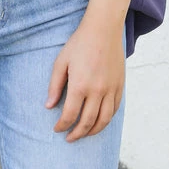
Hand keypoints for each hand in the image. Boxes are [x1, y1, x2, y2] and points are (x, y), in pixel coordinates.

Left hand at [45, 12, 125, 141]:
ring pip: (104, 120)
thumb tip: (49, 106)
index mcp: (80, 85)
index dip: (62, 126)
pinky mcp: (120, 86)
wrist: (103, 30)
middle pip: (88, 122)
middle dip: (77, 133)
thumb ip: (55, 86)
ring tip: (84, 134)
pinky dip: (106, 119)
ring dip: (93, 131)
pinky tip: (99, 122)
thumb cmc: (79, 44)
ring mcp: (111, 89)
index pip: (70, 115)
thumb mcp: (61, 62)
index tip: (56, 129)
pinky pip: (114, 109)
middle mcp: (97, 91)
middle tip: (69, 138)